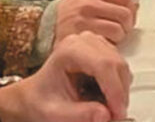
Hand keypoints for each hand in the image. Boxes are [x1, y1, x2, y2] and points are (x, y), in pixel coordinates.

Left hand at [0, 32, 131, 121]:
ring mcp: (96, 43)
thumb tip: (105, 115)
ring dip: (120, 91)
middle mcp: (84, 41)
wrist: (34, 95)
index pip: (103, 65)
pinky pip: (120, 69)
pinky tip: (105, 99)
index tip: (116, 113)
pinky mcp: (103, 51)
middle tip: (115, 117)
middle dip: (120, 94)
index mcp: (69, 50)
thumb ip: (79, 116)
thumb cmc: (39, 100)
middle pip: (116, 64)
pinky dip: (118, 86)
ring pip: (121, 66)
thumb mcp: (53, 114)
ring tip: (108, 110)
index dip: (114, 90)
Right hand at [54, 0, 135, 45]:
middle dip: (127, 26)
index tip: (129, 18)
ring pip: (118, 30)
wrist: (44, 28)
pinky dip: (108, 46)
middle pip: (125, 14)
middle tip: (121, 32)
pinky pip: (106, 43)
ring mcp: (83, 21)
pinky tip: (101, 45)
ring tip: (110, 39)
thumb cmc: (69, 15)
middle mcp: (87, 4)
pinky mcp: (80, 38)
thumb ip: (109, 1)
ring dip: (118, 38)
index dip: (132, 11)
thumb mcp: (87, 0)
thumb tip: (136, 7)